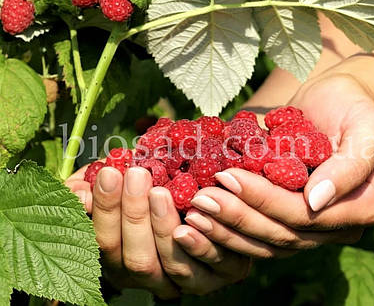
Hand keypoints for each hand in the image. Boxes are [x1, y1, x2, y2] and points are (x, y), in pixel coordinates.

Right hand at [66, 166, 250, 297]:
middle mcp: (145, 277)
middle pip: (137, 259)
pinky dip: (203, 243)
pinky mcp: (213, 277)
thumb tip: (80, 195)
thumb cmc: (141, 191)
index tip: (110, 173)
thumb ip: (86, 189)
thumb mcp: (109, 187)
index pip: (105, 242)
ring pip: (172, 266)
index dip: (106, 209)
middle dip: (134, 215)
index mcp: (117, 257)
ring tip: (161, 192)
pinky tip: (199, 214)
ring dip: (164, 228)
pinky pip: (210, 268)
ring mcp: (179, 281)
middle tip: (137, 175)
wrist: (189, 200)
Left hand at [182, 73, 373, 256]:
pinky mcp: (286, 220)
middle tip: (200, 200)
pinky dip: (228, 228)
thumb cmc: (353, 105)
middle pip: (280, 234)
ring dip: (227, 230)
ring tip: (193, 214)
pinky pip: (257, 233)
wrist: (336, 101)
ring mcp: (308, 228)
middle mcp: (333, 226)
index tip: (226, 177)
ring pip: (265, 242)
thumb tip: (315, 201)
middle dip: (237, 217)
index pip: (303, 214)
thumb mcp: (367, 126)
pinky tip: (199, 218)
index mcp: (359, 208)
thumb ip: (351, 164)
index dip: (263, 199)